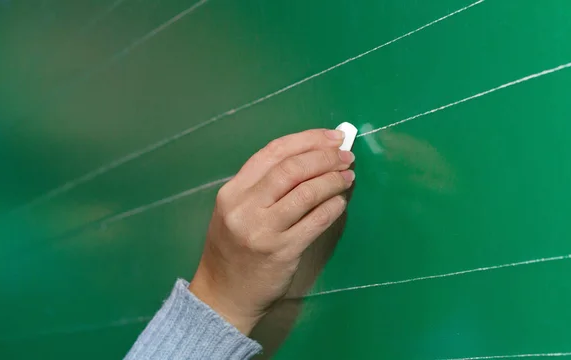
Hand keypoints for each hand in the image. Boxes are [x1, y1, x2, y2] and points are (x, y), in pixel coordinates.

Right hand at [189, 129, 354, 333]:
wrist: (222, 296)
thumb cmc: (233, 250)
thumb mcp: (235, 211)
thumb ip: (264, 186)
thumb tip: (311, 158)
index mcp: (232, 191)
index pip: (273, 152)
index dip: (307, 140)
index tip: (331, 137)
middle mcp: (245, 207)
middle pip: (291, 169)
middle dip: (324, 157)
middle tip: (346, 156)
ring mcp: (263, 230)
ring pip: (306, 192)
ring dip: (333, 180)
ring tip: (348, 176)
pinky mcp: (282, 251)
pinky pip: (315, 221)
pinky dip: (332, 207)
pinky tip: (341, 202)